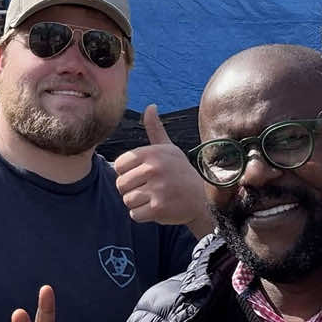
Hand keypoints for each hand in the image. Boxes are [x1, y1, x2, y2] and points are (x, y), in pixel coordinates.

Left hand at [114, 105, 208, 228]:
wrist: (203, 199)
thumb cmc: (181, 172)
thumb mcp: (169, 149)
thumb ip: (155, 129)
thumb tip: (150, 106)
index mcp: (152, 152)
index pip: (118, 165)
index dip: (128, 173)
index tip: (144, 175)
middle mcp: (154, 168)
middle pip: (120, 184)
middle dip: (132, 190)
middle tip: (151, 189)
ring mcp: (157, 189)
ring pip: (127, 200)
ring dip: (138, 203)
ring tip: (155, 198)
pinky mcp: (159, 208)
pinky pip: (134, 214)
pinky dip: (143, 215)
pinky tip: (157, 208)